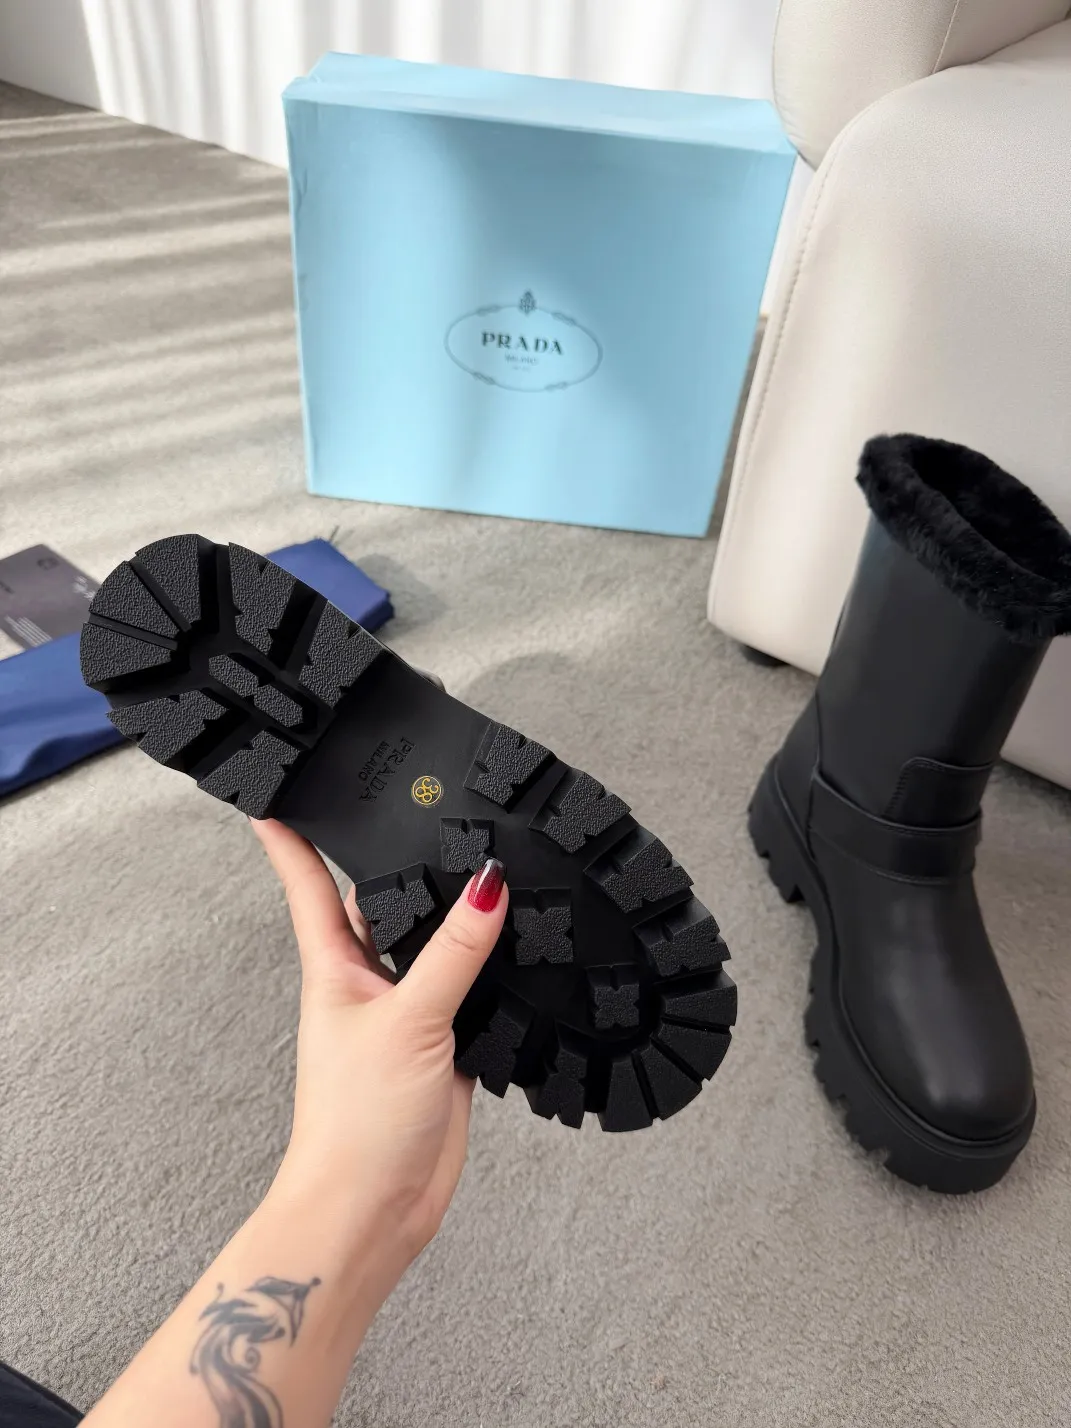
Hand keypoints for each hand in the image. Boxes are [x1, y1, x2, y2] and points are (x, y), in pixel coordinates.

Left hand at [251, 819, 507, 1264]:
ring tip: (482, 863)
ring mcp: (407, 1016)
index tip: (277, 793)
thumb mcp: (408, 1020)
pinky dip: (491, 971)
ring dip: (455, 916)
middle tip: (421, 806)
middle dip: (398, 863)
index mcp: (335, 967)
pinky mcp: (444, 1047)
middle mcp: (368, 984)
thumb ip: (453, 951)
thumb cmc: (355, 1123)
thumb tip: (488, 884)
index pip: (309, 885)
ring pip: (433, 947)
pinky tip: (517, 951)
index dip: (292, 838)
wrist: (375, 1210)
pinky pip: (470, 992)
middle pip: (381, 907)